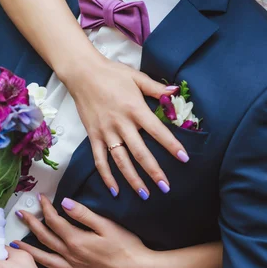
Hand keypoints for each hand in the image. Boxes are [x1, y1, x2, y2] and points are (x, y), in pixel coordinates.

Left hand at [15, 195, 156, 267]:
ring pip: (45, 260)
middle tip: (20, 214)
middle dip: (31, 224)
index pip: (55, 220)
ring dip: (28, 251)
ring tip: (14, 245)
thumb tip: (65, 203)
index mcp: (76, 240)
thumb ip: (84, 215)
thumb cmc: (127, 247)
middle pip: (45, 238)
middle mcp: (70, 256)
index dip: (45, 208)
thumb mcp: (108, 225)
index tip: (40, 198)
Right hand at [60, 56, 189, 199]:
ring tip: (144, 194)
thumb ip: (156, 88)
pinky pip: (99, 160)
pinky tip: (115, 191)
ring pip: (121, 161)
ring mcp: (106, 132)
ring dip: (132, 179)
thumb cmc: (112, 73)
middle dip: (153, 171)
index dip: (172, 145)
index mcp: (135, 109)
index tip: (184, 158)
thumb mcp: (137, 77)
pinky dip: (106, 177)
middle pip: (140, 152)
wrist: (82, 73)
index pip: (157, 131)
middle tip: (165, 187)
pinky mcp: (93, 136)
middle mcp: (121, 124)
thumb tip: (175, 92)